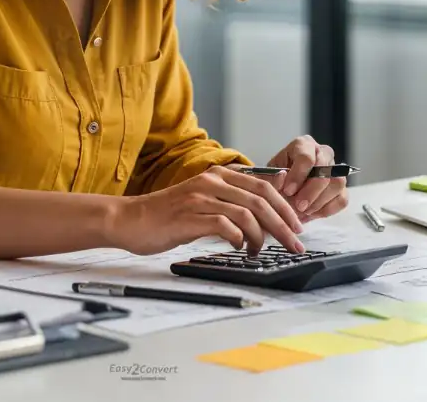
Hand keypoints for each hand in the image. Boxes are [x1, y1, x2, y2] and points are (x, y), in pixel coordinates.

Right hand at [110, 166, 304, 255]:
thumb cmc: (167, 215)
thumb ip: (230, 201)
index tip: (297, 226)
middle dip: (283, 224)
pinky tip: (240, 248)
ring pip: (247, 213)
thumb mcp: (203, 201)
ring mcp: (201, 198)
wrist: (129, 220)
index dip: (285, 206)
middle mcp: (212, 181)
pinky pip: (226, 226)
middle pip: (261, 200)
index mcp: (219, 175)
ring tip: (260, 251)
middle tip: (294, 243)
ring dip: (262, 236)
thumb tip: (264, 213)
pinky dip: (239, 239)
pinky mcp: (190, 216)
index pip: (264, 186)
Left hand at [265, 136, 348, 221]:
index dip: (298, 175)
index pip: (306, 156)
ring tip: (303, 211)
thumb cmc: (274, 180)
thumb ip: (272, 179)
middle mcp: (322, 153)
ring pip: (337, 183)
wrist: (280, 191)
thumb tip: (282, 177)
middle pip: (326, 169)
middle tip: (299, 206)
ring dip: (319, 201)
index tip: (288, 191)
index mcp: (303, 145)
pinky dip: (327, 210)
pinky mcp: (340, 188)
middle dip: (312, 191)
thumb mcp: (267, 178)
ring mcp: (334, 170)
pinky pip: (342, 199)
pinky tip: (311, 213)